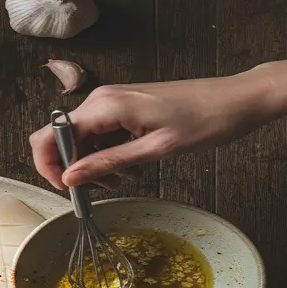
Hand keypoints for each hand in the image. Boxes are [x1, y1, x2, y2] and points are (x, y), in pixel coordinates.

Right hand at [29, 73, 275, 188]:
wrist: (236, 99)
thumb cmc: (204, 121)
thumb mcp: (155, 150)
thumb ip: (108, 162)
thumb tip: (71, 177)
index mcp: (105, 105)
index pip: (52, 134)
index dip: (50, 165)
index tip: (68, 188)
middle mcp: (102, 99)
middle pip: (62, 138)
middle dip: (73, 168)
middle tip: (102, 188)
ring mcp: (111, 102)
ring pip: (80, 140)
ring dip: (93, 165)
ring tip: (123, 179)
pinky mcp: (122, 107)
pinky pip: (99, 134)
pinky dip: (106, 155)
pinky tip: (130, 167)